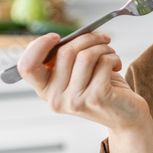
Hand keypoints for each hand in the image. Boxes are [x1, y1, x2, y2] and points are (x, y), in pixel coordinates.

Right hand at [17, 32, 150, 131]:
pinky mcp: (97, 98)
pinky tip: (116, 65)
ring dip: (102, 47)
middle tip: (101, 40)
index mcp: (46, 91)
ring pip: (85, 55)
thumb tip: (66, 35)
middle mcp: (56, 99)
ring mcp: (75, 100)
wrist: (126, 117)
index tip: (56, 37)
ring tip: (110, 54)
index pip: (26, 67)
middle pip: (64, 52)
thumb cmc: (102, 89)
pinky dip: (113, 57)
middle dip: (87, 39)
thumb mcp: (77, 74)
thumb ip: (65, 58)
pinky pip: (103, 62)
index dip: (38, 46)